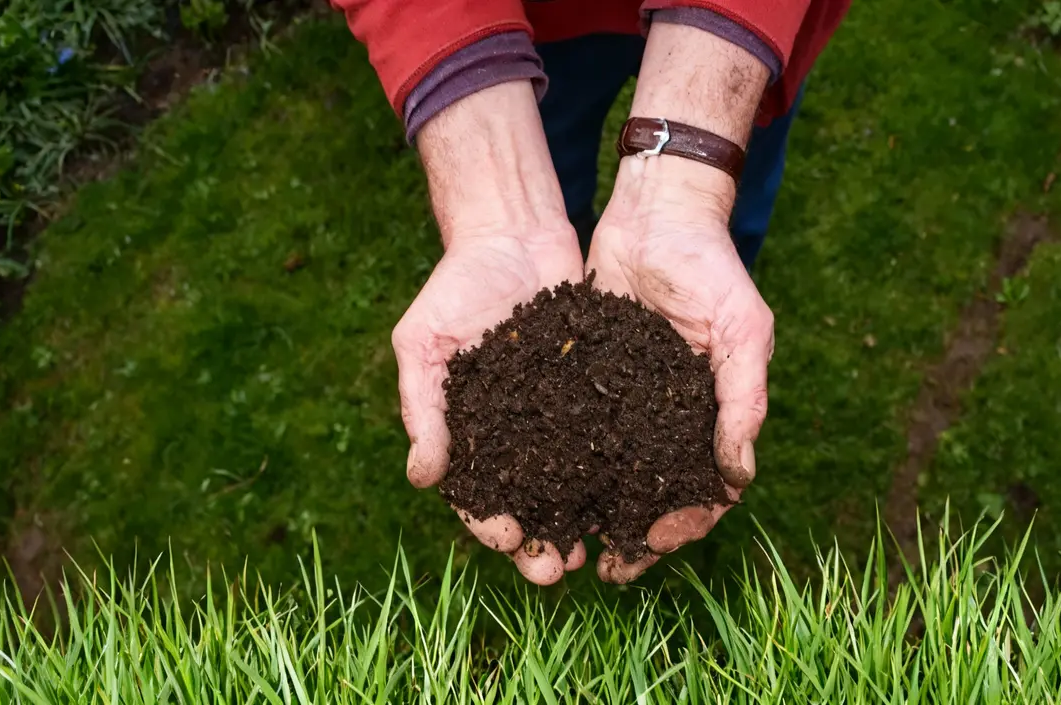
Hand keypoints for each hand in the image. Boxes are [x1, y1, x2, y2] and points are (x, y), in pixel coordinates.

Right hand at [393, 228, 586, 584]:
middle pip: (531, 504)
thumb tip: (422, 478)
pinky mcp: (598, 392)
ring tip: (600, 549)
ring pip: (575, 483)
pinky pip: (609, 438)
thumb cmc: (453, 288)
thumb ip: (422, 409)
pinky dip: (621, 469)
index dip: (491, 525)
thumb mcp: (423, 344)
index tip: (510, 542)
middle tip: (559, 570)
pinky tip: (638, 493)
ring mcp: (559, 417)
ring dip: (584, 520)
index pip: (479, 496)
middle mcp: (517, 436)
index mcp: (471, 435)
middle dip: (543, 542)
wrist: (511, 235)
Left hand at [586, 157, 773, 583]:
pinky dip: (551, 464)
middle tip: (598, 567)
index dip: (681, 524)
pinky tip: (526, 489)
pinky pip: (566, 431)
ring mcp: (622, 402)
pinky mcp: (581, 379)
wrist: (657, 213)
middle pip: (646, 494)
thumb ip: (743, 399)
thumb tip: (738, 477)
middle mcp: (664, 418)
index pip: (701, 489)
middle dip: (626, 536)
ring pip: (602, 473)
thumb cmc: (712, 268)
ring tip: (557, 544)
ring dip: (584, 511)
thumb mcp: (741, 329)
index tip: (652, 545)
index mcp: (708, 416)